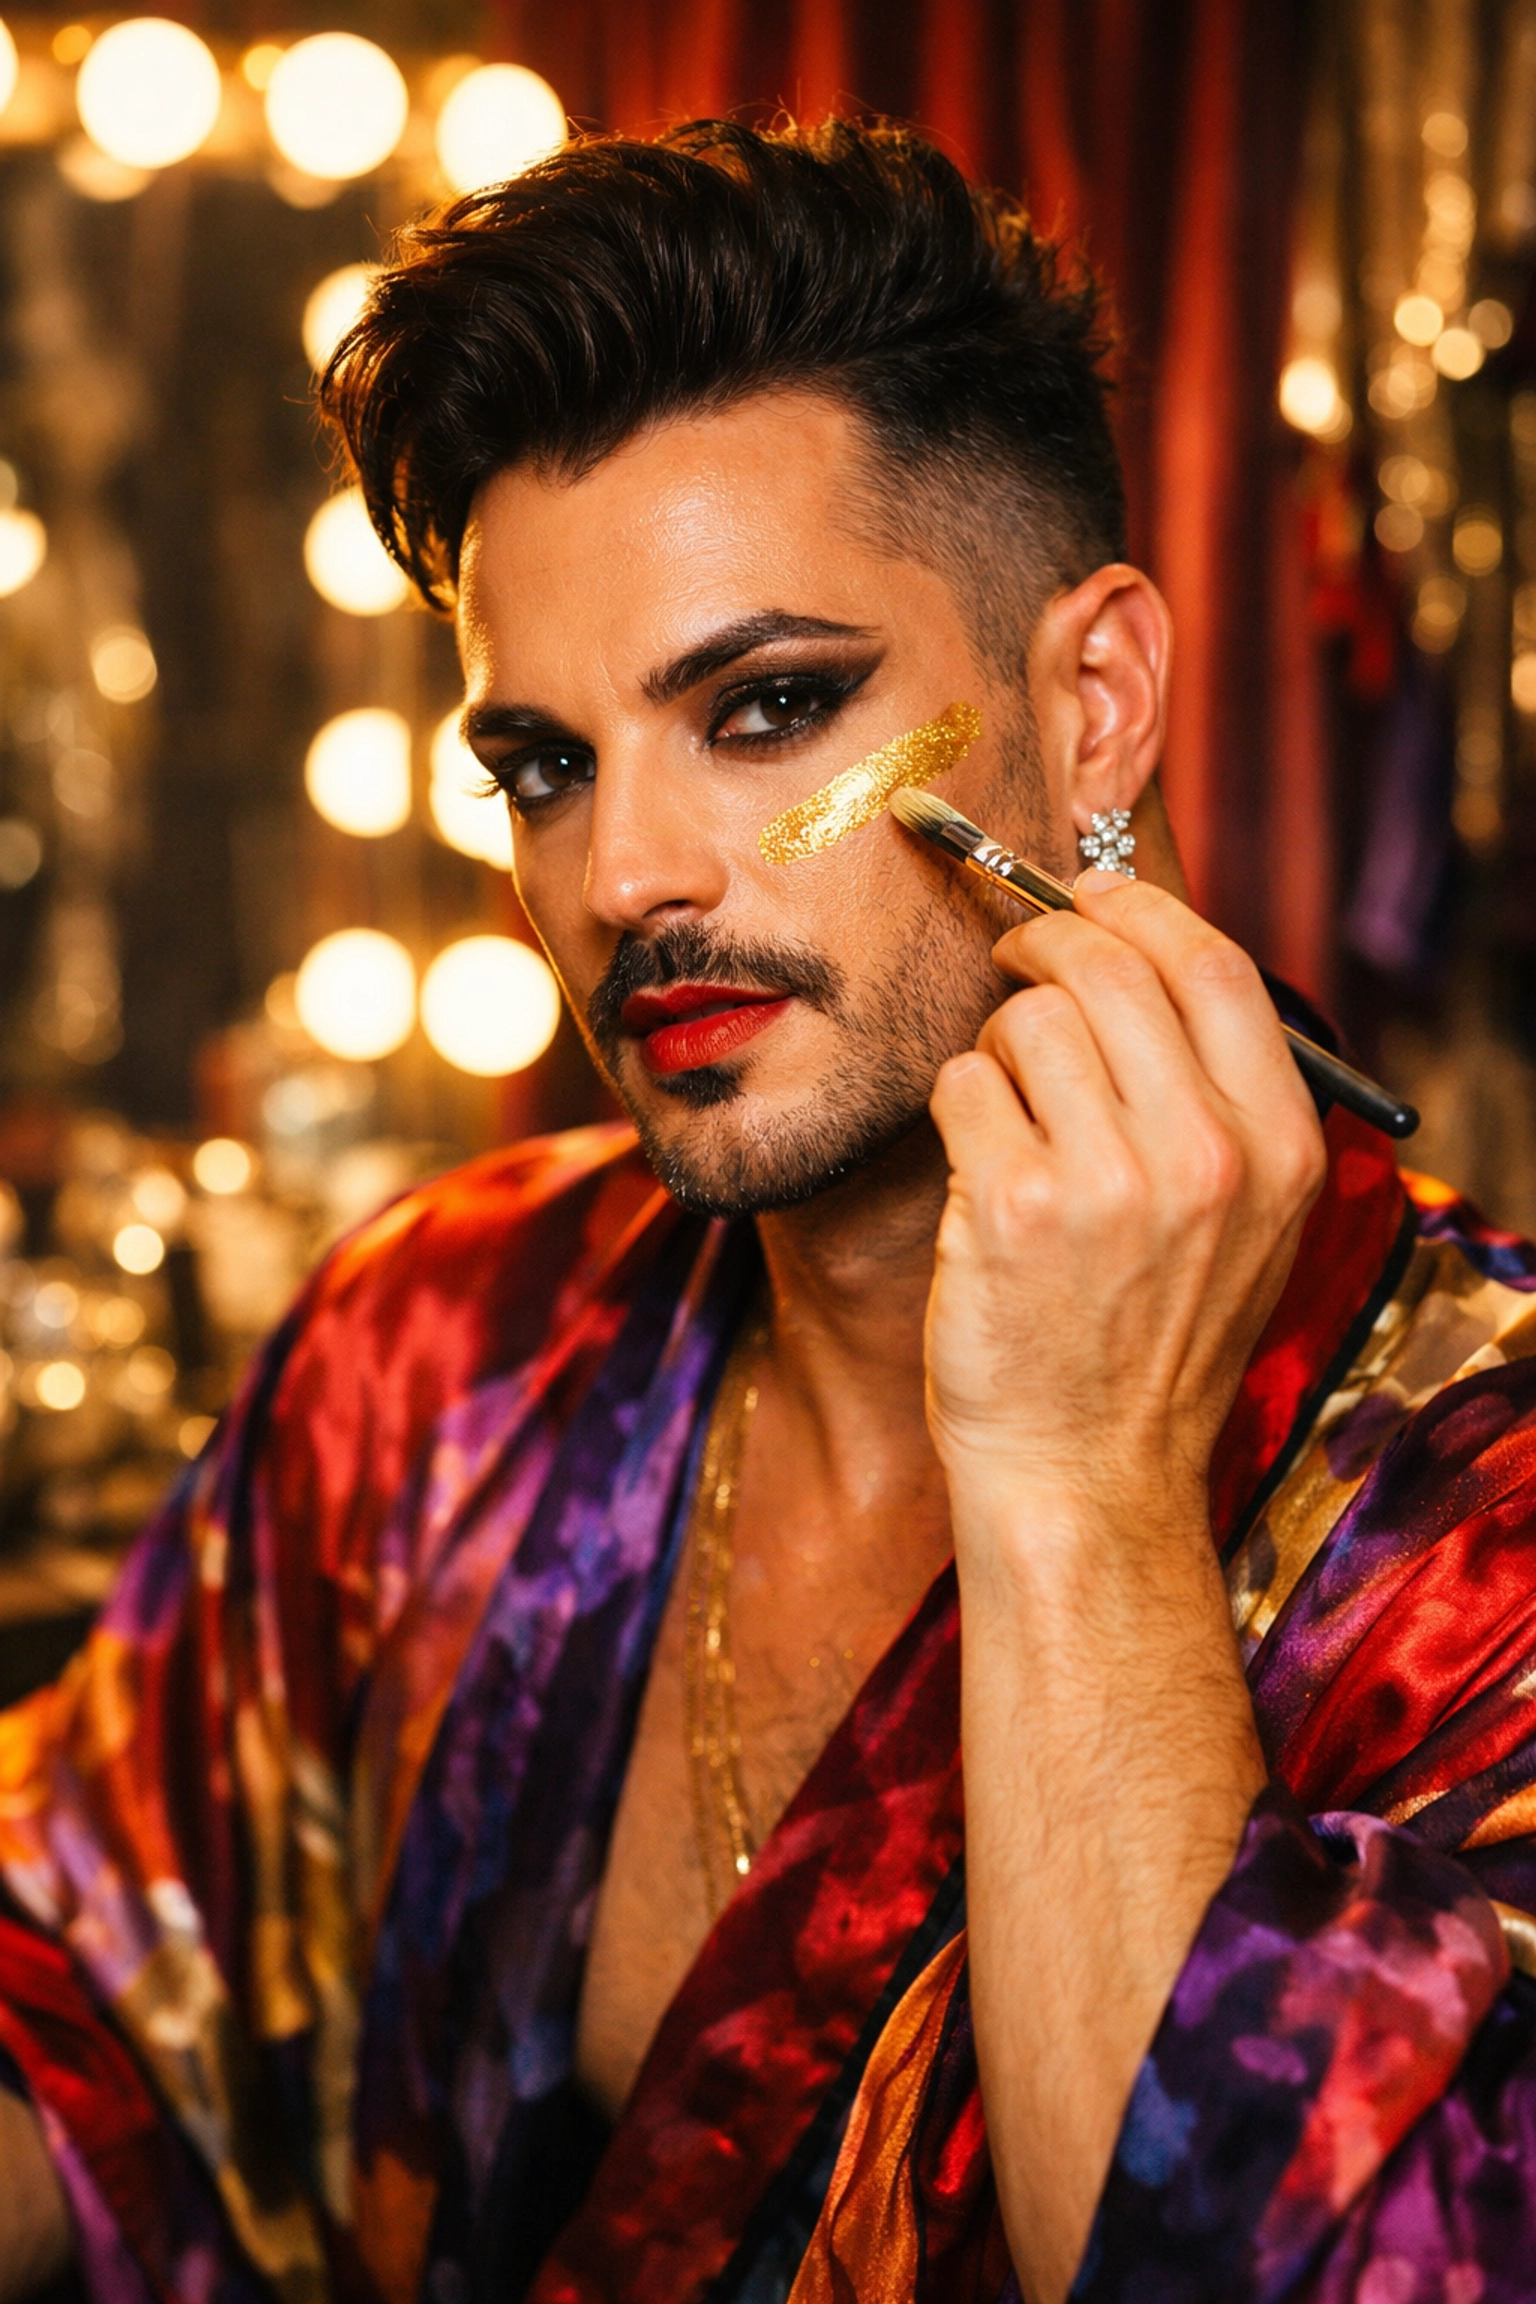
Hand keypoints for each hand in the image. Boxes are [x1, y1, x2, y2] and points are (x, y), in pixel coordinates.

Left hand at [925, 872, 1324, 1532]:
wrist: (1087, 1473)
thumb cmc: (1145, 1341)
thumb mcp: (1240, 1220)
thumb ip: (1212, 1094)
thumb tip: (1130, 952)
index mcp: (1279, 1147)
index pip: (1214, 967)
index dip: (1138, 911)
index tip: (1089, 896)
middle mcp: (1208, 1156)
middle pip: (1112, 970)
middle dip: (1045, 943)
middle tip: (1012, 956)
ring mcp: (1111, 1183)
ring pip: (1025, 1022)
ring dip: (997, 1046)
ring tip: (1008, 1114)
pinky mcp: (1015, 1209)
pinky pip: (962, 1085)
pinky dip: (957, 1107)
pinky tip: (979, 1168)